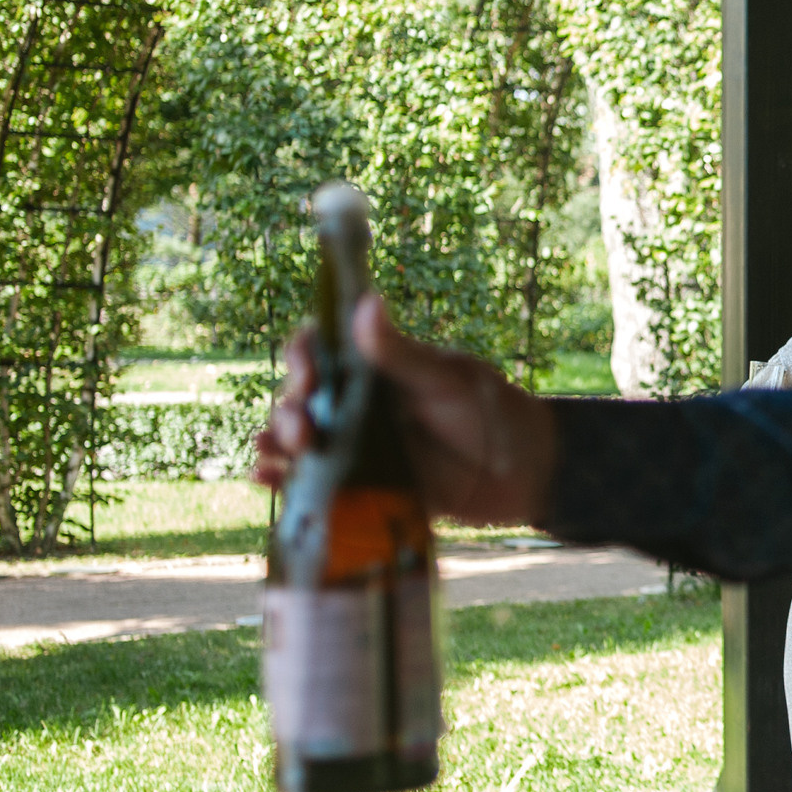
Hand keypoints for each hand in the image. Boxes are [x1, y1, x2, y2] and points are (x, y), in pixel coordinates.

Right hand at [253, 295, 557, 527]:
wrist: (524, 474)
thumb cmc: (489, 411)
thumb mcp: (446, 379)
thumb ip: (401, 353)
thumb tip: (366, 303)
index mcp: (374, 370)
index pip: (320, 352)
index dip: (302, 356)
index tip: (309, 371)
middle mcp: (356, 405)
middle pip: (299, 399)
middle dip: (288, 408)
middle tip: (303, 426)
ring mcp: (356, 447)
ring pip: (298, 440)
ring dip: (277, 441)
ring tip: (285, 450)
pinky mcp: (361, 488)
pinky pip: (313, 483)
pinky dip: (283, 480)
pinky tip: (267, 478)